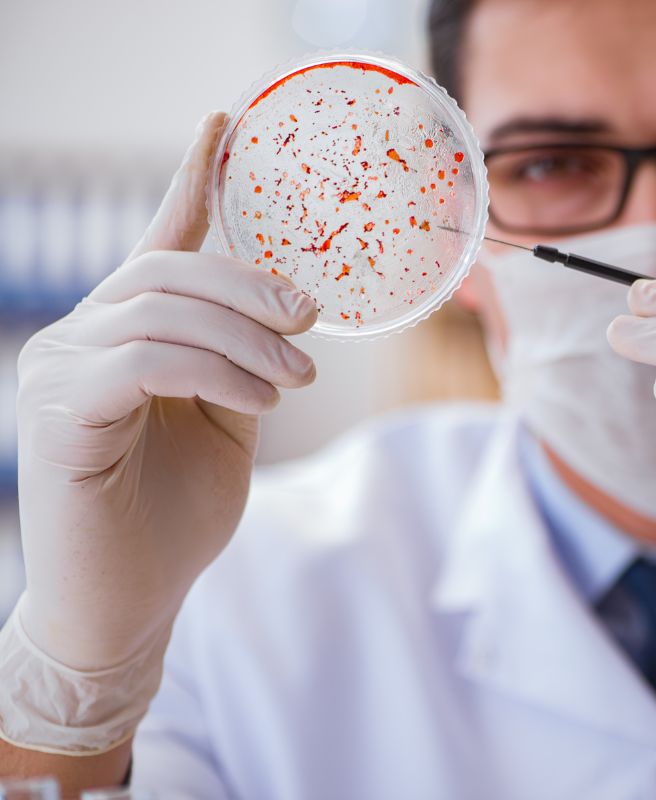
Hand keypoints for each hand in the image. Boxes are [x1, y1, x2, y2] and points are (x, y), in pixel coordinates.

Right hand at [14, 111, 316, 674]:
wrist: (131, 601)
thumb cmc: (176, 515)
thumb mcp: (228, 421)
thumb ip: (243, 359)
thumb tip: (285, 313)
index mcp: (126, 331)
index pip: (158, 241)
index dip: (191, 178)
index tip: (224, 122)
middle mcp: (83, 336)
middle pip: (170, 270)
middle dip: (252, 285)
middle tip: (312, 318)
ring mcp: (62, 369)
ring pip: (164, 310)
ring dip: (248, 337)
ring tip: (297, 378)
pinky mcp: (62, 410)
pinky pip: (148, 359)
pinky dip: (217, 370)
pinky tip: (261, 398)